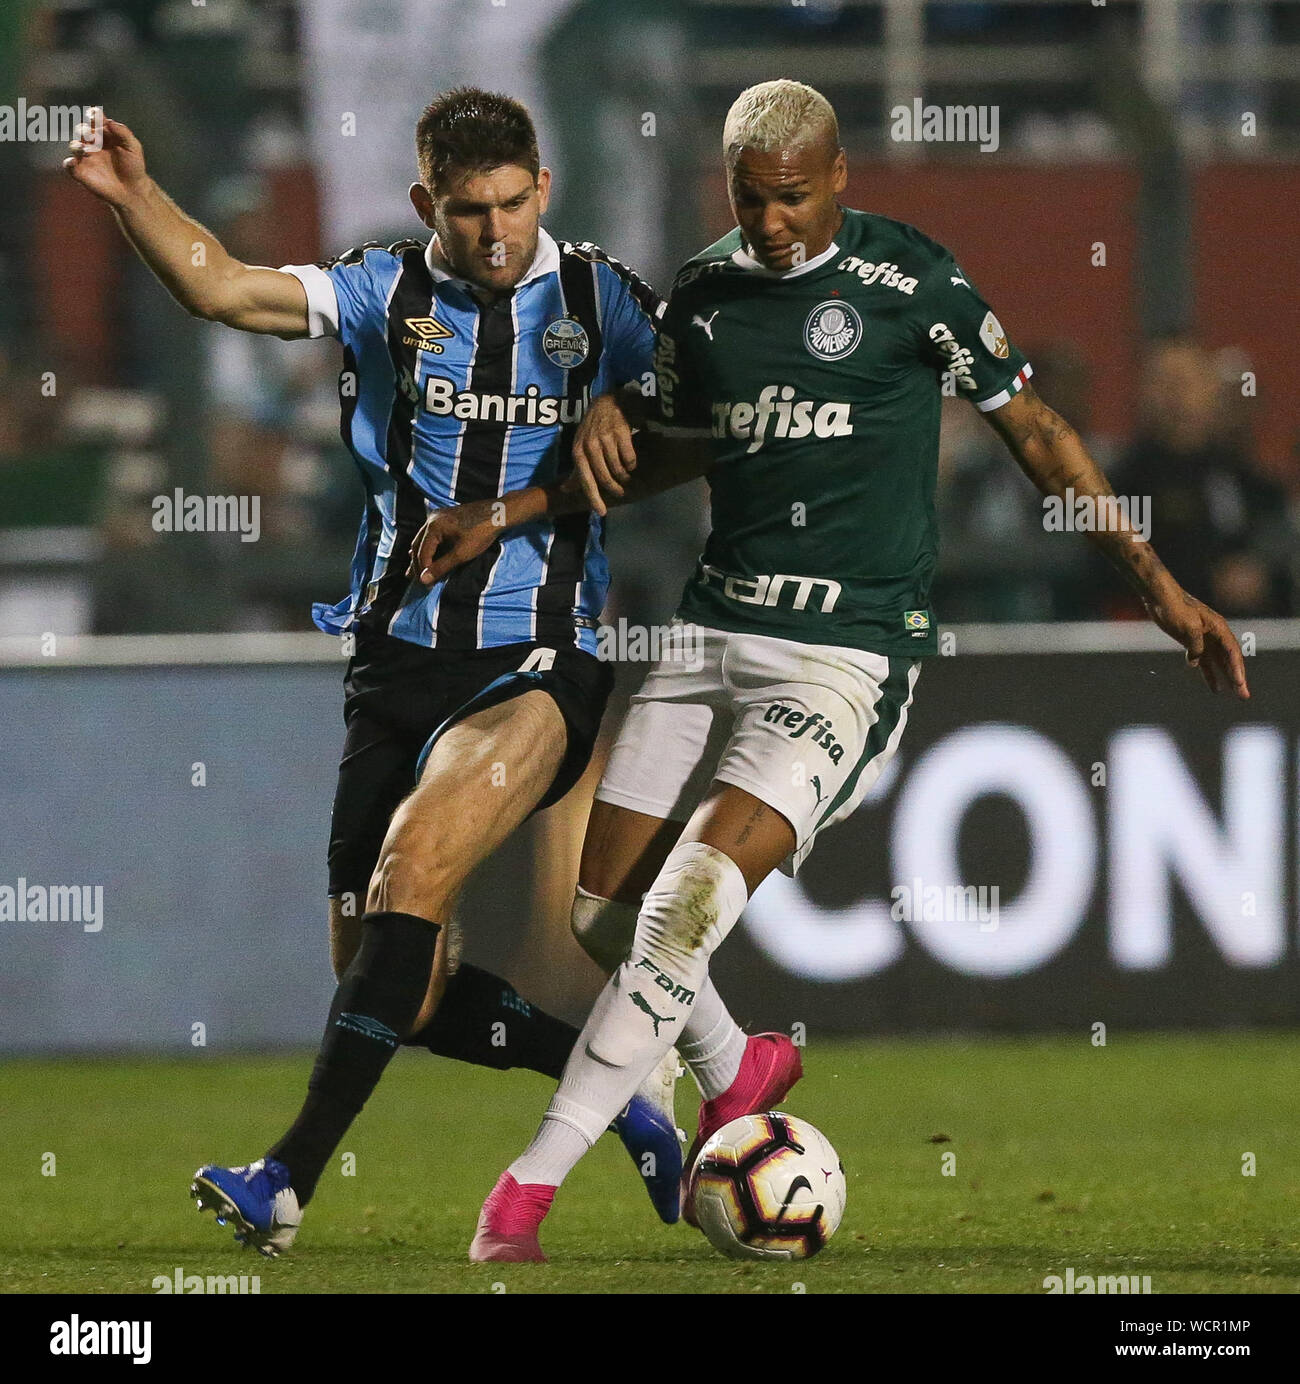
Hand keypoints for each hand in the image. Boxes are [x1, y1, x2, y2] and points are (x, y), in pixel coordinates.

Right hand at [63, 108, 149, 206]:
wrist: (132, 191)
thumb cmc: (134, 167)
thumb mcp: (133, 148)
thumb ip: (123, 133)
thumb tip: (109, 122)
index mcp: (104, 134)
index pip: (94, 119)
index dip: (93, 115)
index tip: (95, 117)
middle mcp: (92, 143)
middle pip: (83, 130)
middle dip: (85, 130)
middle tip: (92, 135)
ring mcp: (85, 156)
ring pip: (74, 145)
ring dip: (77, 145)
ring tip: (85, 149)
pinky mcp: (81, 171)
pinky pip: (69, 165)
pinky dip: (69, 163)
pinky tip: (73, 163)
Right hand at [407, 500, 500, 585]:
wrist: (497, 514)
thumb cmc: (481, 533)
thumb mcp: (461, 554)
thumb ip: (441, 567)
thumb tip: (423, 580)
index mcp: (433, 526)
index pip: (422, 552)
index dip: (422, 570)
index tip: (424, 585)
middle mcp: (432, 519)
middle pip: (418, 545)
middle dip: (416, 563)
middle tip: (412, 579)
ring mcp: (438, 516)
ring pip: (423, 539)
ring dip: (419, 555)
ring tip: (414, 570)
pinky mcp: (445, 517)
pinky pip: (431, 535)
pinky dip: (428, 547)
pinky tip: (427, 554)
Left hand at [571, 392, 637, 515]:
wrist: (610, 401)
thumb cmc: (594, 428)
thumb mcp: (582, 446)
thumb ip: (577, 470)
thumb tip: (565, 490)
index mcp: (578, 451)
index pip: (585, 479)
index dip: (593, 498)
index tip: (601, 512)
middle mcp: (589, 445)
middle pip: (604, 477)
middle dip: (614, 489)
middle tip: (621, 493)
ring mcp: (605, 437)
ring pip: (617, 469)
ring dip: (625, 476)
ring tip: (627, 476)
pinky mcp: (621, 431)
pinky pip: (629, 458)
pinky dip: (632, 463)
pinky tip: (632, 461)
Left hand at [1144, 584, 1249, 698]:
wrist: (1159, 598)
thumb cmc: (1175, 608)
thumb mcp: (1187, 626)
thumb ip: (1195, 644)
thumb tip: (1195, 663)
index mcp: (1218, 628)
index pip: (1232, 652)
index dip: (1236, 668)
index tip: (1239, 683)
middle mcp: (1215, 634)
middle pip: (1229, 660)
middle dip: (1237, 678)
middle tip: (1244, 696)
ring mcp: (1204, 639)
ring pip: (1219, 662)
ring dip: (1225, 678)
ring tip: (1233, 694)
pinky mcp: (1192, 643)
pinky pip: (1204, 661)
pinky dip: (1209, 673)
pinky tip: (1214, 686)